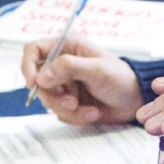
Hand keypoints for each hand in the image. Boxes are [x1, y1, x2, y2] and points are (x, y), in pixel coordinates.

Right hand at [21, 36, 143, 124]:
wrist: (136, 101)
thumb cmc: (121, 78)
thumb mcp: (96, 69)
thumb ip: (68, 68)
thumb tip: (41, 76)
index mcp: (66, 47)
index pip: (33, 50)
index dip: (28, 66)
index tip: (33, 83)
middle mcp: (61, 65)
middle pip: (38, 81)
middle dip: (54, 96)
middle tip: (72, 102)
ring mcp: (64, 85)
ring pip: (48, 100)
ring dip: (67, 109)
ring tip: (89, 110)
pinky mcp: (69, 102)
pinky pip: (60, 113)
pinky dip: (75, 116)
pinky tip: (92, 113)